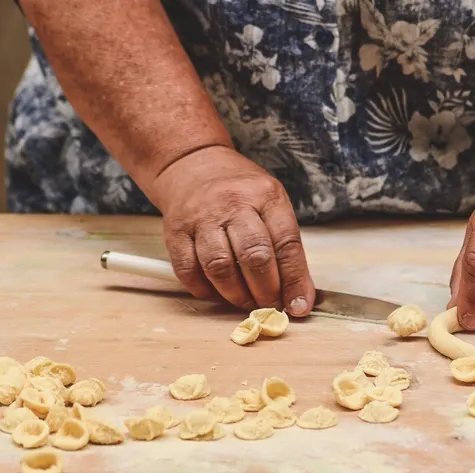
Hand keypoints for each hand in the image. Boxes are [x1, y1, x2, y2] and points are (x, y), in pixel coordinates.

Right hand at [152, 145, 314, 315]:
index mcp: (265, 196)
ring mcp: (201, 218)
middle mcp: (233, 203)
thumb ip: (285, 247)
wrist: (191, 166)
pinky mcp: (176, 233)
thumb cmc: (238, 192)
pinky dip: (205, 290)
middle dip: (265, 291)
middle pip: (253, 255)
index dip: (294, 280)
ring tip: (245, 301)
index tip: (298, 306)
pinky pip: (189, 271)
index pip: (286, 243)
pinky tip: (217, 293)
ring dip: (236, 295)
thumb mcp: (271, 204)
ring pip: (219, 267)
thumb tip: (298, 296)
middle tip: (270, 306)